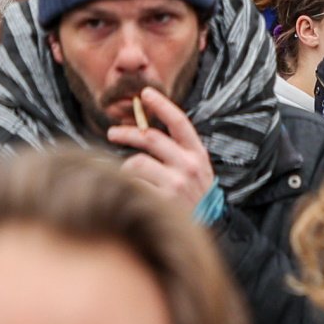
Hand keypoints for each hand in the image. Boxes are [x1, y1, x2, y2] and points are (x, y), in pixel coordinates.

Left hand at [107, 87, 216, 210]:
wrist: (211, 230)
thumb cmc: (196, 197)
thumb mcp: (197, 170)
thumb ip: (177, 152)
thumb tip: (144, 132)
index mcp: (197, 154)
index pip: (179, 121)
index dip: (161, 104)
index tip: (145, 93)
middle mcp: (188, 165)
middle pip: (150, 137)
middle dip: (127, 132)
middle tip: (112, 132)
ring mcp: (176, 183)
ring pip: (136, 162)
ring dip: (126, 168)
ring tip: (127, 177)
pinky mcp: (162, 201)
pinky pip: (132, 185)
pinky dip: (127, 187)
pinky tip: (131, 194)